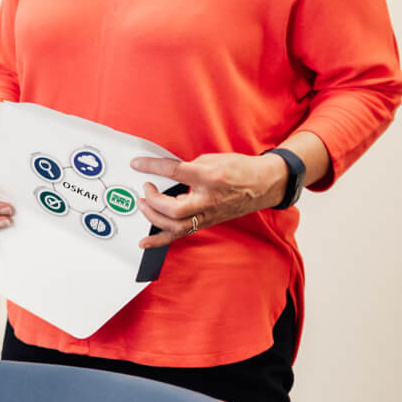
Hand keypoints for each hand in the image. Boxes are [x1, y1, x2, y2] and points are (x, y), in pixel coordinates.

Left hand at [130, 152, 289, 249]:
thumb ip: (187, 167)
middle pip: (174, 209)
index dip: (152, 167)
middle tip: (145, 189)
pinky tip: (144, 242)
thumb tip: (163, 172)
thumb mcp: (211, 159)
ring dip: (153, 217)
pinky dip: (160, 240)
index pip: (175, 172)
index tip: (137, 164)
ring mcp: (208, 215)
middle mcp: (209, 199)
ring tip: (143, 205)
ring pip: (175, 226)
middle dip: (153, 200)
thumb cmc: (239, 169)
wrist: (264, 184)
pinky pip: (181, 234)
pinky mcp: (206, 223)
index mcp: (210, 177)